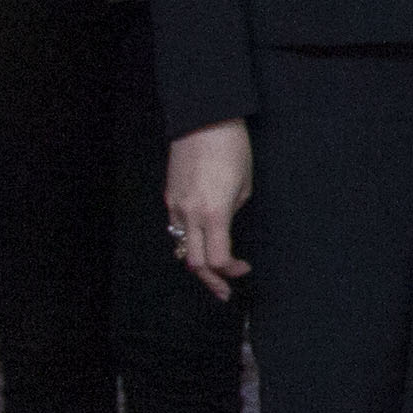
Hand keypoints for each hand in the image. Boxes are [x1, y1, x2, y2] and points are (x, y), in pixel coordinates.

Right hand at [164, 122, 254, 299]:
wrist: (204, 121)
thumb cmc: (231, 149)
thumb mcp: (244, 186)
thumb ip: (231, 213)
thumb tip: (223, 226)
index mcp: (214, 213)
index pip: (217, 259)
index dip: (231, 271)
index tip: (243, 268)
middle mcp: (189, 214)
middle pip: (195, 263)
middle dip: (211, 282)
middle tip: (224, 292)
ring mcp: (175, 206)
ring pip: (182, 247)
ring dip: (198, 264)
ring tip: (213, 275)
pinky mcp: (168, 196)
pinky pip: (176, 228)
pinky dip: (189, 241)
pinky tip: (200, 244)